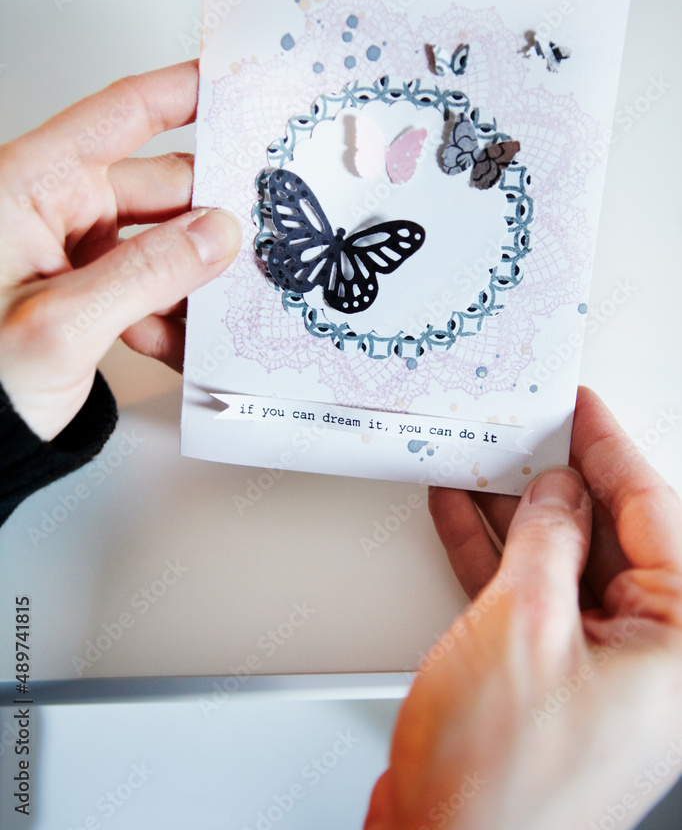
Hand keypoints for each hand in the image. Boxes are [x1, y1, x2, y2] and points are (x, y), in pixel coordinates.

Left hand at [0, 61, 240, 440]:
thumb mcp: (60, 326)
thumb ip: (146, 275)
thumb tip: (216, 234)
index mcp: (27, 187)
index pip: (118, 116)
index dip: (180, 92)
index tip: (234, 83)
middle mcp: (50, 210)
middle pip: (157, 187)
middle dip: (209, 215)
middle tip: (261, 233)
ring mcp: (68, 253)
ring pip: (159, 244)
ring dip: (192, 277)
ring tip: (223, 307)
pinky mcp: (81, 293)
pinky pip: (143, 286)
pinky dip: (168, 313)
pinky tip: (185, 341)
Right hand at [364, 387, 681, 829]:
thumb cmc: (503, 785)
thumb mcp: (524, 625)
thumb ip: (546, 542)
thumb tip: (557, 492)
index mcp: (679, 644)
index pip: (655, 513)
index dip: (611, 449)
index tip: (582, 407)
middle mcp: (651, 656)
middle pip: (610, 534)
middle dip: (561, 478)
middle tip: (528, 427)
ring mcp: (598, 667)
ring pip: (563, 559)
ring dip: (518, 511)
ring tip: (485, 458)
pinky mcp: (548, 676)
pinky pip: (529, 593)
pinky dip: (494, 552)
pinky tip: (462, 513)